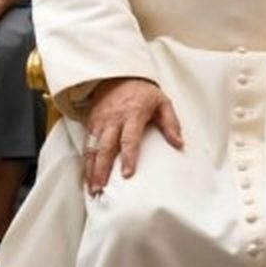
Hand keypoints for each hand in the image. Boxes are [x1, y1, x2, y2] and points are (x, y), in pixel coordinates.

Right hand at [84, 78, 182, 193]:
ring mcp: (100, 121)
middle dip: (102, 169)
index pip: (129, 138)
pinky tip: (87, 176)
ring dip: (91, 169)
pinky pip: (86, 144)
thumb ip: (171, 123)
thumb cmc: (143, 93)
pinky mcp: (91, 123)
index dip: (129, 157)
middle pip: (106, 147)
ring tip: (93, 188)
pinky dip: (86, 162)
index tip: (127, 174)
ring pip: (92, 148)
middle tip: (101, 188)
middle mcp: (113, 119)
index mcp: (133, 114)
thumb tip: (180, 144)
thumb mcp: (162, 102)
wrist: (119, 77)